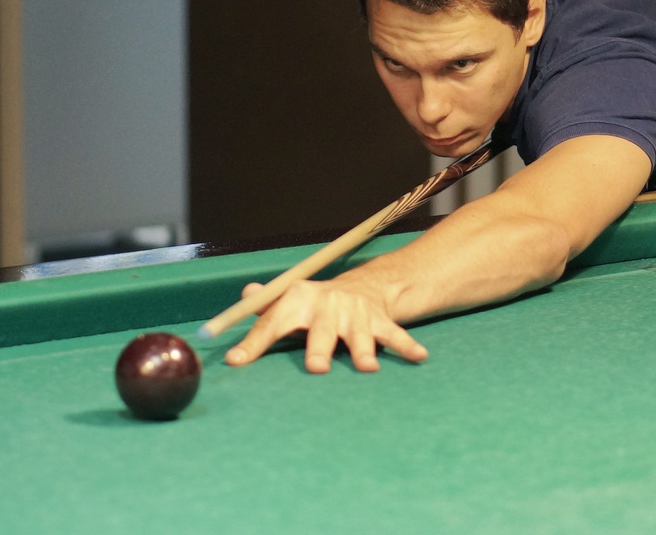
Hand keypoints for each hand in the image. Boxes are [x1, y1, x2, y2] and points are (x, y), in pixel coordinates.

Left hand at [224, 278, 428, 372]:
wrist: (363, 286)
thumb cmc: (315, 305)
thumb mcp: (288, 301)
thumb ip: (264, 308)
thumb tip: (244, 298)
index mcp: (300, 299)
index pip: (273, 322)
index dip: (253, 342)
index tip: (236, 361)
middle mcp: (329, 305)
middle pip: (322, 329)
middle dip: (320, 348)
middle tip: (317, 367)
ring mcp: (357, 314)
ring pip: (360, 335)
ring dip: (364, 351)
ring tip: (368, 368)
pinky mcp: (380, 321)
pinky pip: (395, 335)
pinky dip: (407, 346)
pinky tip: (419, 357)